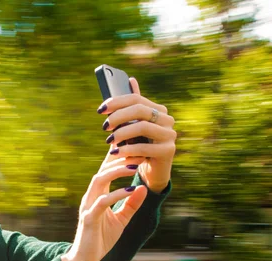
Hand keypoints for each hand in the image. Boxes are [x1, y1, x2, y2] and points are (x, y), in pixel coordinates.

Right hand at [61, 151, 148, 260]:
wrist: (85, 260)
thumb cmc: (101, 239)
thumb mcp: (121, 220)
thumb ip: (131, 204)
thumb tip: (143, 188)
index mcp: (97, 194)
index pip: (106, 170)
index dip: (117, 157)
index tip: (134, 145)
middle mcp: (90, 196)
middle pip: (103, 170)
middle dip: (120, 159)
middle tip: (139, 151)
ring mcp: (88, 206)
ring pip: (99, 180)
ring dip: (117, 172)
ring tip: (134, 166)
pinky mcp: (89, 219)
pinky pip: (102, 202)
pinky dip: (116, 194)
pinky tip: (130, 190)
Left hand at [98, 77, 175, 193]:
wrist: (152, 170)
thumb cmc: (140, 146)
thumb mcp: (134, 126)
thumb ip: (133, 106)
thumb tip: (131, 79)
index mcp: (159, 110)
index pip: (136, 99)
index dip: (117, 102)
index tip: (101, 110)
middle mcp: (167, 120)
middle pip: (140, 110)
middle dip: (118, 116)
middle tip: (104, 126)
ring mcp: (170, 135)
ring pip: (142, 126)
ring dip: (122, 133)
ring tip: (109, 140)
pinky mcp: (168, 151)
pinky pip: (144, 147)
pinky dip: (127, 149)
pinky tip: (116, 152)